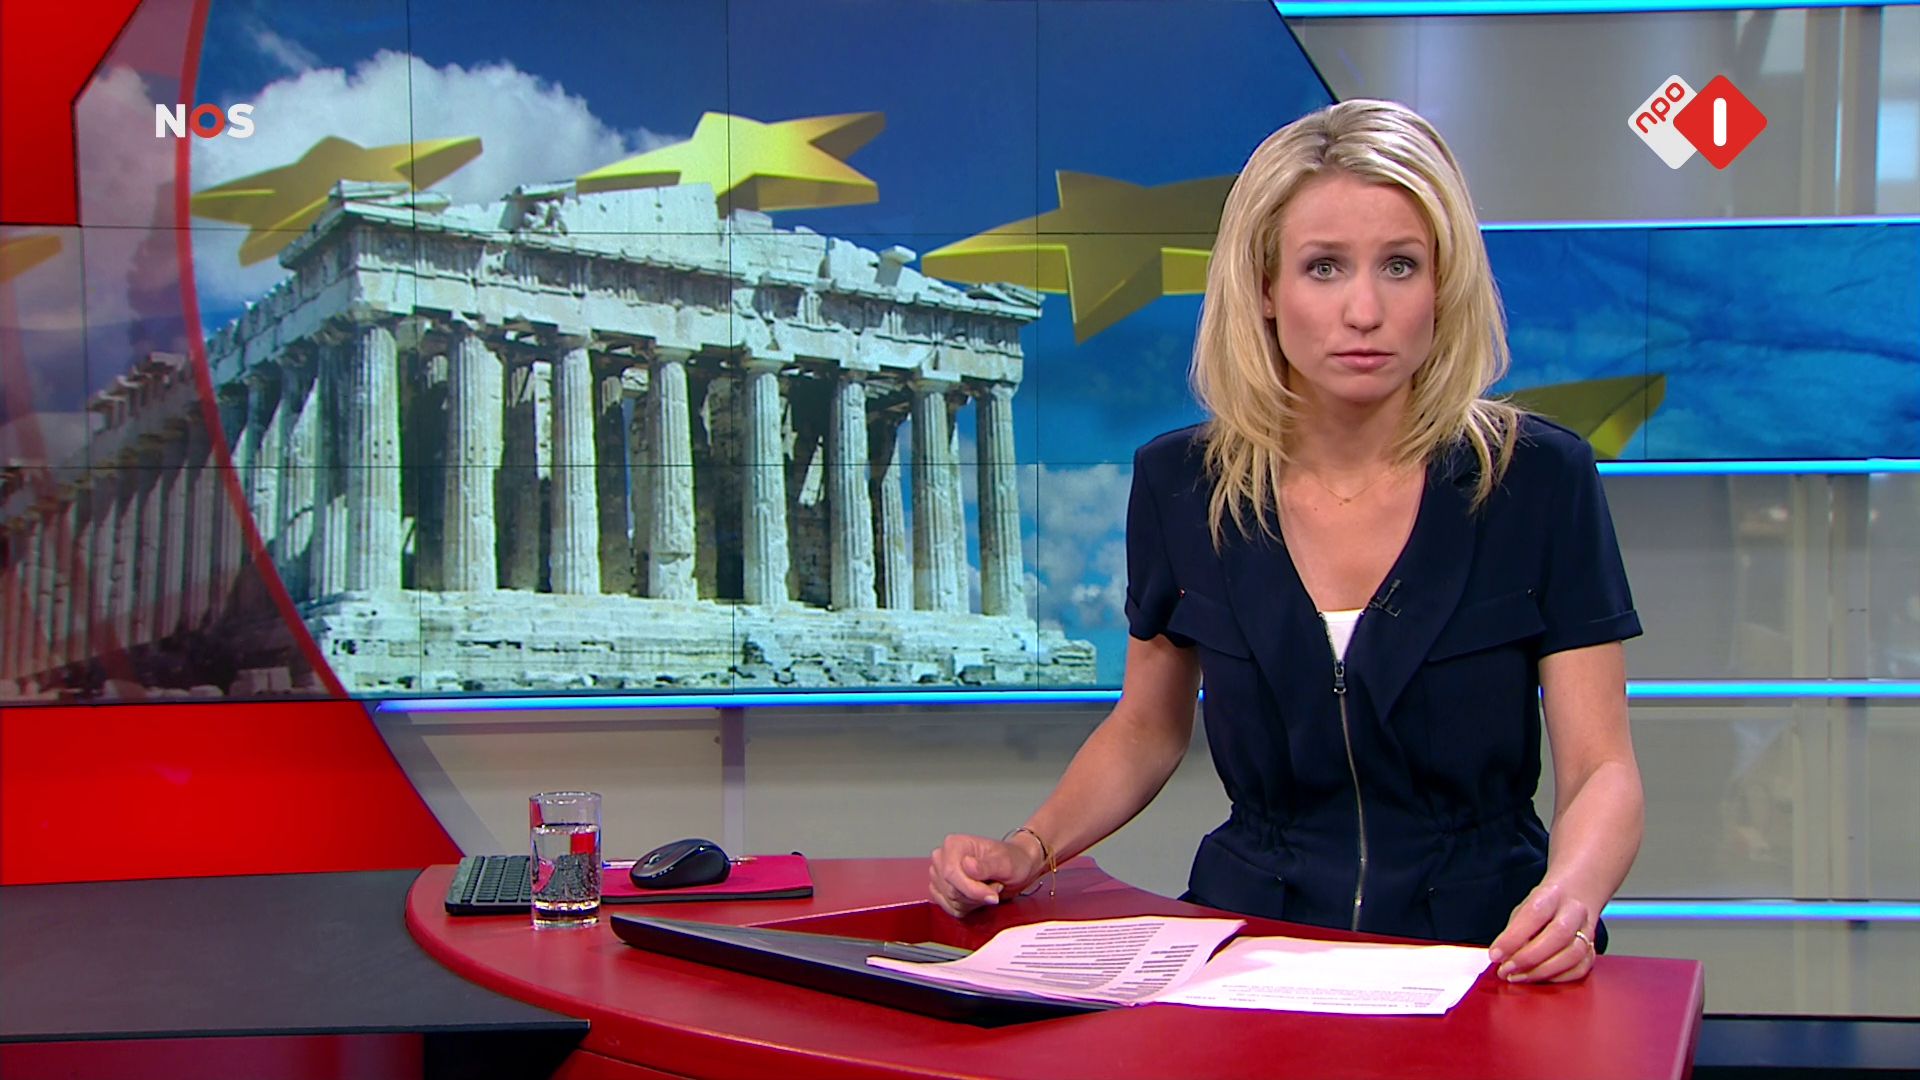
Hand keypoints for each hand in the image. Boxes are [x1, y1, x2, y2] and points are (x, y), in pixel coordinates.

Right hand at [927, 833, 1042, 917]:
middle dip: (977, 895)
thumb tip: (967, 865)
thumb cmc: (1012, 861)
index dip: (972, 889)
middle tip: (995, 885)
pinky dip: (969, 907)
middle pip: (951, 891)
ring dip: (975, 901)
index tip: (993, 895)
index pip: (951, 874)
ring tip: (989, 887)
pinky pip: (951, 909)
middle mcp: (942, 858)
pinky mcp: (942, 891)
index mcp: (953, 844)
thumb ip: (986, 866)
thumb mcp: (1005, 862)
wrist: (1017, 869)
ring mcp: (939, 875)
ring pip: (952, 902)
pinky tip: (980, 896)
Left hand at [1487, 879, 1596, 983]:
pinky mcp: (1592, 950)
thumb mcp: (1523, 910)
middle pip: (1559, 934)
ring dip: (1542, 971)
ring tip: (1519, 977)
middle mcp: (1575, 911)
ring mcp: (1588, 931)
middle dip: (1529, 957)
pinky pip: (1580, 968)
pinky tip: (1540, 978)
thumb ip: (1514, 932)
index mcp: (1552, 895)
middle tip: (1507, 970)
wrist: (1573, 898)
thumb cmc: (1543, 907)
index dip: (1513, 937)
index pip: (1534, 914)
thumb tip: (1503, 958)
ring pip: (1573, 955)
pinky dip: (1558, 977)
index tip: (1495, 955)